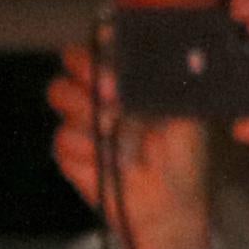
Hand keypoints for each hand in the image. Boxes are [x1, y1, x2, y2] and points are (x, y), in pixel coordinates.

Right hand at [47, 48, 209, 248]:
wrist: (171, 206)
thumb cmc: (182, 161)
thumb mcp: (187, 123)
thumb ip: (172, 94)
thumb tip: (171, 65)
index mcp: (128, 81)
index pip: (104, 45)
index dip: (103, 42)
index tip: (113, 46)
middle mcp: (100, 94)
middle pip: (72, 60)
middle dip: (87, 68)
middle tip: (110, 89)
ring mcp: (82, 121)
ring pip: (60, 92)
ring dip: (86, 107)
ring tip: (113, 128)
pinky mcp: (71, 152)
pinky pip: (62, 138)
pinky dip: (87, 149)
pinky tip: (111, 162)